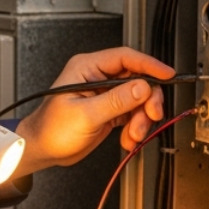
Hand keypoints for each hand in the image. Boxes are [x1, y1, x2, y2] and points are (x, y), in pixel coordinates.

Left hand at [13, 47, 174, 172]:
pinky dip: (135, 128)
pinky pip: (133, 115)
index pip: (125, 58)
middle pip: (137, 79)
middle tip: (151, 115)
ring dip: (141, 119)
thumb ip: (116, 101)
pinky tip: (127, 138)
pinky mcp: (110, 111)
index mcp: (87, 68)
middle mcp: (98, 78)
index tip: (167, 75)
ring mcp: (105, 95)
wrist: (42, 150)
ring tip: (133, 134)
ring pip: (138, 99)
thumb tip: (141, 87)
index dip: (149, 65)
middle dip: (147, 100)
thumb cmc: (50, 129)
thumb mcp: (85, 114)